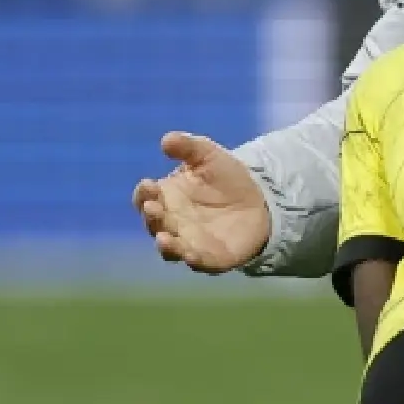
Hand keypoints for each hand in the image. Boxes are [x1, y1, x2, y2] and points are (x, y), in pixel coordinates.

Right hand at [131, 132, 271, 273]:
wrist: (260, 199)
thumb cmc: (226, 176)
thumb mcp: (208, 154)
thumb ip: (188, 146)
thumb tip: (167, 140)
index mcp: (166, 197)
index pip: (145, 198)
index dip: (143, 193)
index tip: (149, 185)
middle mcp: (172, 222)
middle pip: (153, 223)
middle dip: (151, 216)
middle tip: (154, 208)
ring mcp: (190, 242)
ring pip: (170, 249)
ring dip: (165, 245)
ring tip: (163, 239)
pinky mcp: (212, 258)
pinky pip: (198, 263)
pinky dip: (192, 260)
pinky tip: (191, 255)